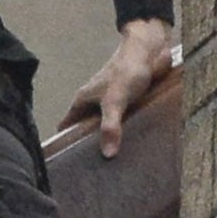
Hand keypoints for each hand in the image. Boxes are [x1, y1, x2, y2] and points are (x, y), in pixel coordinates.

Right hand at [62, 17, 175, 157]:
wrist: (151, 49)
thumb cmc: (126, 69)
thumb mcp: (114, 102)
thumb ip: (110, 127)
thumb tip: (107, 154)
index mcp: (82, 101)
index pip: (66, 126)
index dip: (64, 143)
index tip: (65, 162)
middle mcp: (93, 102)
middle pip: (85, 129)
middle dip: (88, 145)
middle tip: (92, 168)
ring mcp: (111, 101)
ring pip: (105, 125)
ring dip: (108, 138)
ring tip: (112, 160)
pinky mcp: (128, 100)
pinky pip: (123, 120)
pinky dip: (125, 130)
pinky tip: (131, 143)